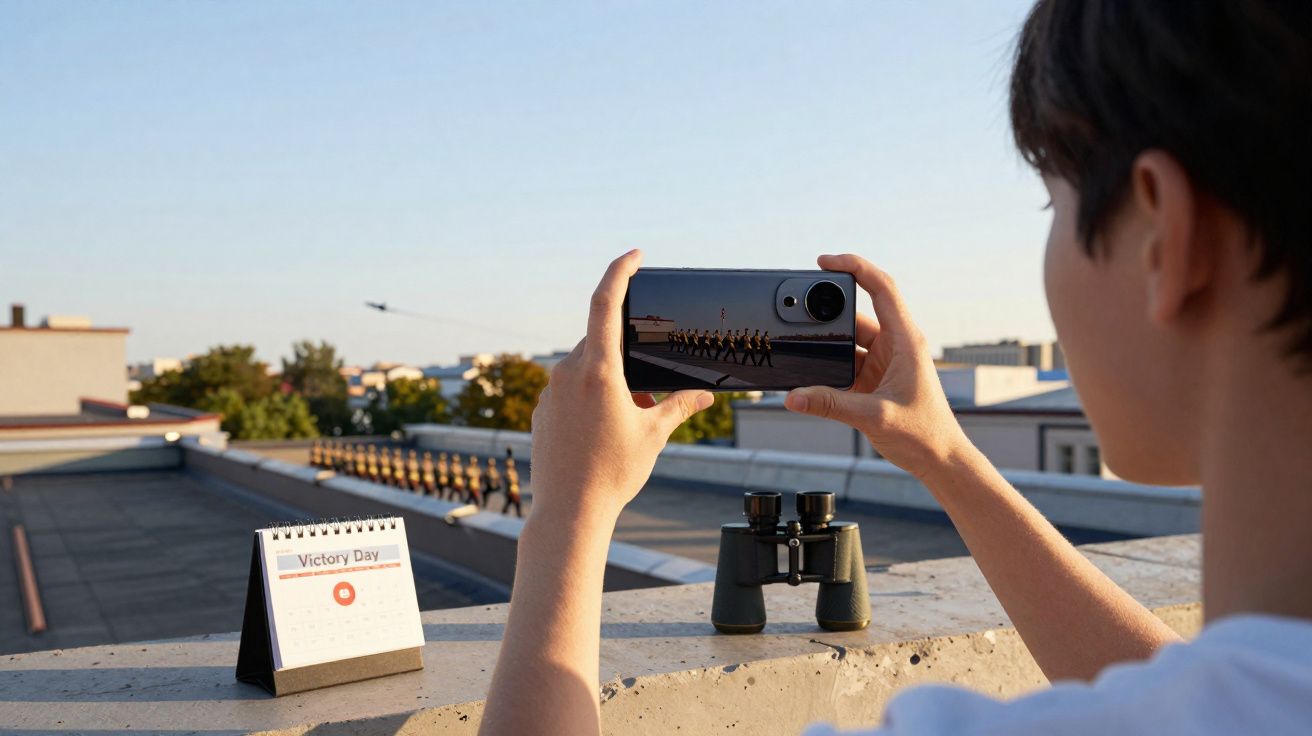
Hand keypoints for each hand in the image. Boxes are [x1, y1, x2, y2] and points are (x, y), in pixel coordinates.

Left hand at [529, 249, 713, 524]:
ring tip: (625, 421)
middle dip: (626, 359)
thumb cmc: (612, 474)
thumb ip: (679, 407)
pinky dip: (589, 399)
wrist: (569, 511)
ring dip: (608, 382)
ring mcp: (549, 391)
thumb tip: (705, 396)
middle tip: (646, 397)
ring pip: (584, 369)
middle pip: (600, 343)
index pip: (605, 302)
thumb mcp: (653, 435)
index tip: (634, 255)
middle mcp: (568, 373)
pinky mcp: (540, 411)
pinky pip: (568, 391)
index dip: (619, 271)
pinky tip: (601, 433)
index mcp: (598, 370)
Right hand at [785, 254, 967, 475]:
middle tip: (801, 308)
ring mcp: (884, 361)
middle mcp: (895, 345)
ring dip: (827, 344)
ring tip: (802, 347)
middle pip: (857, 312)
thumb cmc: (923, 435)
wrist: (940, 460)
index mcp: (905, 340)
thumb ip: (829, 404)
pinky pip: (846, 362)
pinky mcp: (874, 378)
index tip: (824, 262)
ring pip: (847, 339)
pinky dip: (828, 366)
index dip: (854, 267)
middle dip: (829, 309)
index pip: (881, 287)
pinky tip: (812, 372)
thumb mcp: (872, 416)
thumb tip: (793, 396)